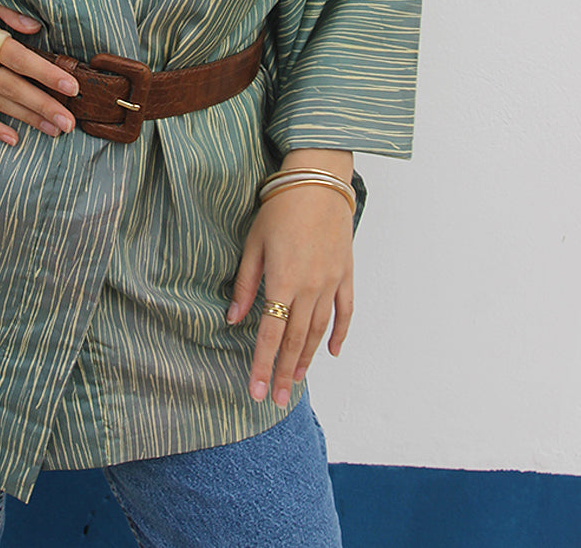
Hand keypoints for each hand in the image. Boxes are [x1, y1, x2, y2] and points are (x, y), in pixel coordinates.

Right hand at [0, 0, 78, 146]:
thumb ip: (6, 10)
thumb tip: (37, 28)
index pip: (19, 59)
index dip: (46, 74)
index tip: (71, 87)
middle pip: (11, 88)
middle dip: (43, 106)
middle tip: (69, 122)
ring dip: (25, 118)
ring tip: (53, 130)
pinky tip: (12, 138)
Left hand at [227, 152, 354, 405]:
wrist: (318, 181)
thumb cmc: (280, 208)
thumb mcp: (253, 243)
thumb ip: (245, 284)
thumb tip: (234, 319)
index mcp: (283, 281)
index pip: (270, 334)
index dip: (262, 364)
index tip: (255, 390)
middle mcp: (310, 288)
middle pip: (296, 340)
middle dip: (284, 372)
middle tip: (275, 399)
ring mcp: (331, 282)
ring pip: (319, 331)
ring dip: (307, 358)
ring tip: (296, 380)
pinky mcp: (346, 274)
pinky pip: (345, 312)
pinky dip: (339, 333)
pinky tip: (332, 351)